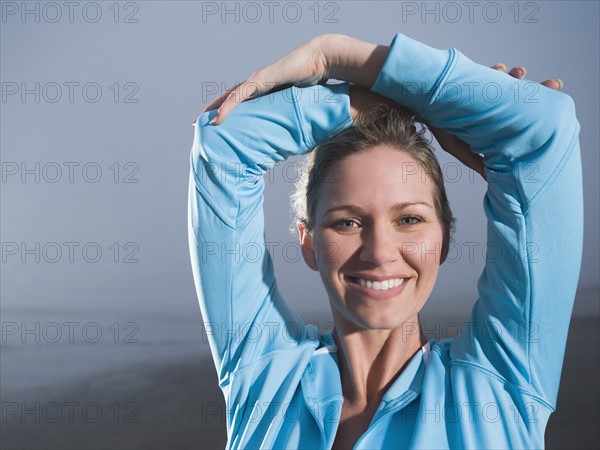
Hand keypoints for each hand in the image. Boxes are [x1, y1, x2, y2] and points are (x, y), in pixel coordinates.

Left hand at [200, 34, 385, 124]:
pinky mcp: (259, 81)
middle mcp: (258, 82)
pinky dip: (227, 108)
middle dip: (215, 108)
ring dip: (214, 108)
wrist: (320, 60)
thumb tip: (303, 128)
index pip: (242, 99)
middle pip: (230, 96)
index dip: (230, 109)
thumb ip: (297, 110)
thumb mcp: (301, 100)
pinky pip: (238, 96)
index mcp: (266, 87)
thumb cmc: (316, 79)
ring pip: (229, 96)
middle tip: (200, 120)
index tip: (220, 121)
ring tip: (201, 120)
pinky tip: (217, 118)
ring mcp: (257, 80)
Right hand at [427, 64, 563, 179]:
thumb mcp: (458, 146)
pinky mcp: (472, 78)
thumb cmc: (439, 127)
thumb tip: (489, 177)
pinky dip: (496, 72)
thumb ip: (475, 159)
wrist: (419, 108)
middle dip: (538, 88)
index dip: (538, 113)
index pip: (519, 116)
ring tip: (524, 73)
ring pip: (506, 81)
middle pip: (519, 94)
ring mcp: (482, 89)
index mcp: (493, 119)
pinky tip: (501, 70)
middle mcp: (490, 102)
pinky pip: (487, 73)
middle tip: (555, 85)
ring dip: (517, 77)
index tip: (556, 112)